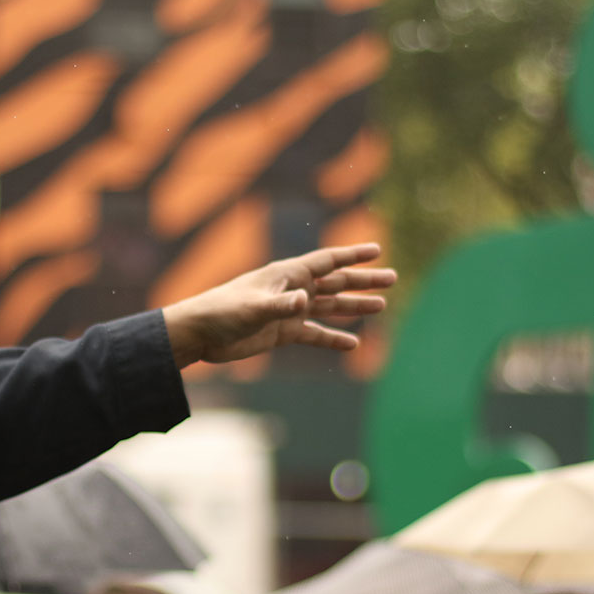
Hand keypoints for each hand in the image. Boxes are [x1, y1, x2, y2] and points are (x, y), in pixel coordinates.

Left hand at [162, 244, 394, 365]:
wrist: (201, 334)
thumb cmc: (223, 311)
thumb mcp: (254, 308)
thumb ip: (281, 305)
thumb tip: (304, 301)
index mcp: (287, 275)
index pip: (327, 261)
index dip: (352, 255)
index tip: (377, 250)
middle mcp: (292, 290)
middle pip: (335, 283)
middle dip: (363, 281)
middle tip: (392, 278)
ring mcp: (289, 311)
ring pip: (329, 307)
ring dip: (354, 307)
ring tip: (382, 306)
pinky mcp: (283, 332)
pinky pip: (315, 334)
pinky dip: (333, 339)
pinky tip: (352, 343)